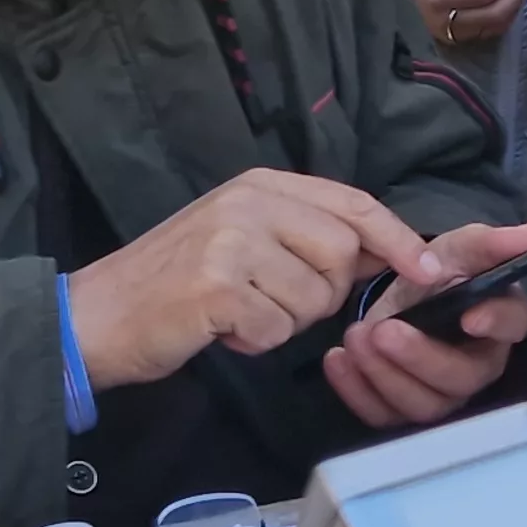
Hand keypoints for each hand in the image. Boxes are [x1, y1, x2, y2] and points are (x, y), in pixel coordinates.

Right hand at [67, 169, 433, 389]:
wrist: (95, 315)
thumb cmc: (173, 284)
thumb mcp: (242, 239)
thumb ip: (306, 236)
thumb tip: (390, 251)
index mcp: (260, 185)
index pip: (353, 203)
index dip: (399, 238)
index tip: (432, 270)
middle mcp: (249, 202)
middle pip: (343, 253)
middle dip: (323, 294)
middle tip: (272, 301)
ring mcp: (231, 241)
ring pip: (314, 298)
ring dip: (284, 322)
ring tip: (237, 313)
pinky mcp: (217, 286)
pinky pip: (277, 328)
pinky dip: (256, 341)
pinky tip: (221, 329)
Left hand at [328, 219, 526, 428]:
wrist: (398, 296)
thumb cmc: (438, 272)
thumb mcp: (458, 249)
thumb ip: (493, 243)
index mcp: (499, 322)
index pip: (511, 327)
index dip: (494, 323)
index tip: (469, 316)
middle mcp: (476, 366)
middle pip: (460, 379)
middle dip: (420, 357)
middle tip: (384, 330)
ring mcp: (440, 394)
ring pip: (422, 405)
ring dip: (384, 375)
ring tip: (356, 338)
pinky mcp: (403, 408)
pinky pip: (384, 415)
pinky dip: (356, 390)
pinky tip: (337, 358)